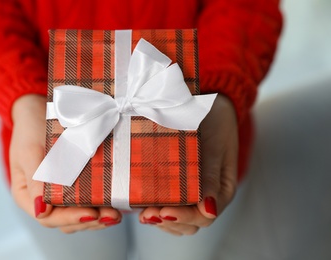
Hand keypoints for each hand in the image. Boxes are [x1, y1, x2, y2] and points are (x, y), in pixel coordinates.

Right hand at [10, 94, 121, 232]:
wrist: (38, 109)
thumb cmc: (30, 130)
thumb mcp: (29, 151)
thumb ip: (35, 180)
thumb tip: (42, 211)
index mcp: (28, 196)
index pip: (48, 218)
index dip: (71, 219)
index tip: (92, 214)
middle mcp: (44, 199)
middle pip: (67, 221)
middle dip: (91, 220)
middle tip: (113, 215)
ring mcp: (60, 192)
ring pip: (79, 213)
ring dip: (99, 217)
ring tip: (117, 213)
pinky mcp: (75, 183)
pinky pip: (87, 199)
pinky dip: (100, 203)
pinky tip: (115, 201)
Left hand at [138, 94, 237, 235]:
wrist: (207, 103)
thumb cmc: (214, 121)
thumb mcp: (215, 146)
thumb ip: (210, 177)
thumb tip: (208, 210)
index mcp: (221, 190)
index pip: (204, 216)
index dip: (184, 217)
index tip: (164, 211)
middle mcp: (206, 196)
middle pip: (189, 223)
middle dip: (168, 221)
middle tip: (147, 214)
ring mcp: (191, 192)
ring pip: (177, 218)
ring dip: (159, 219)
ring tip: (141, 212)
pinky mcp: (176, 184)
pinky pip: (167, 204)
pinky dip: (155, 206)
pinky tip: (140, 202)